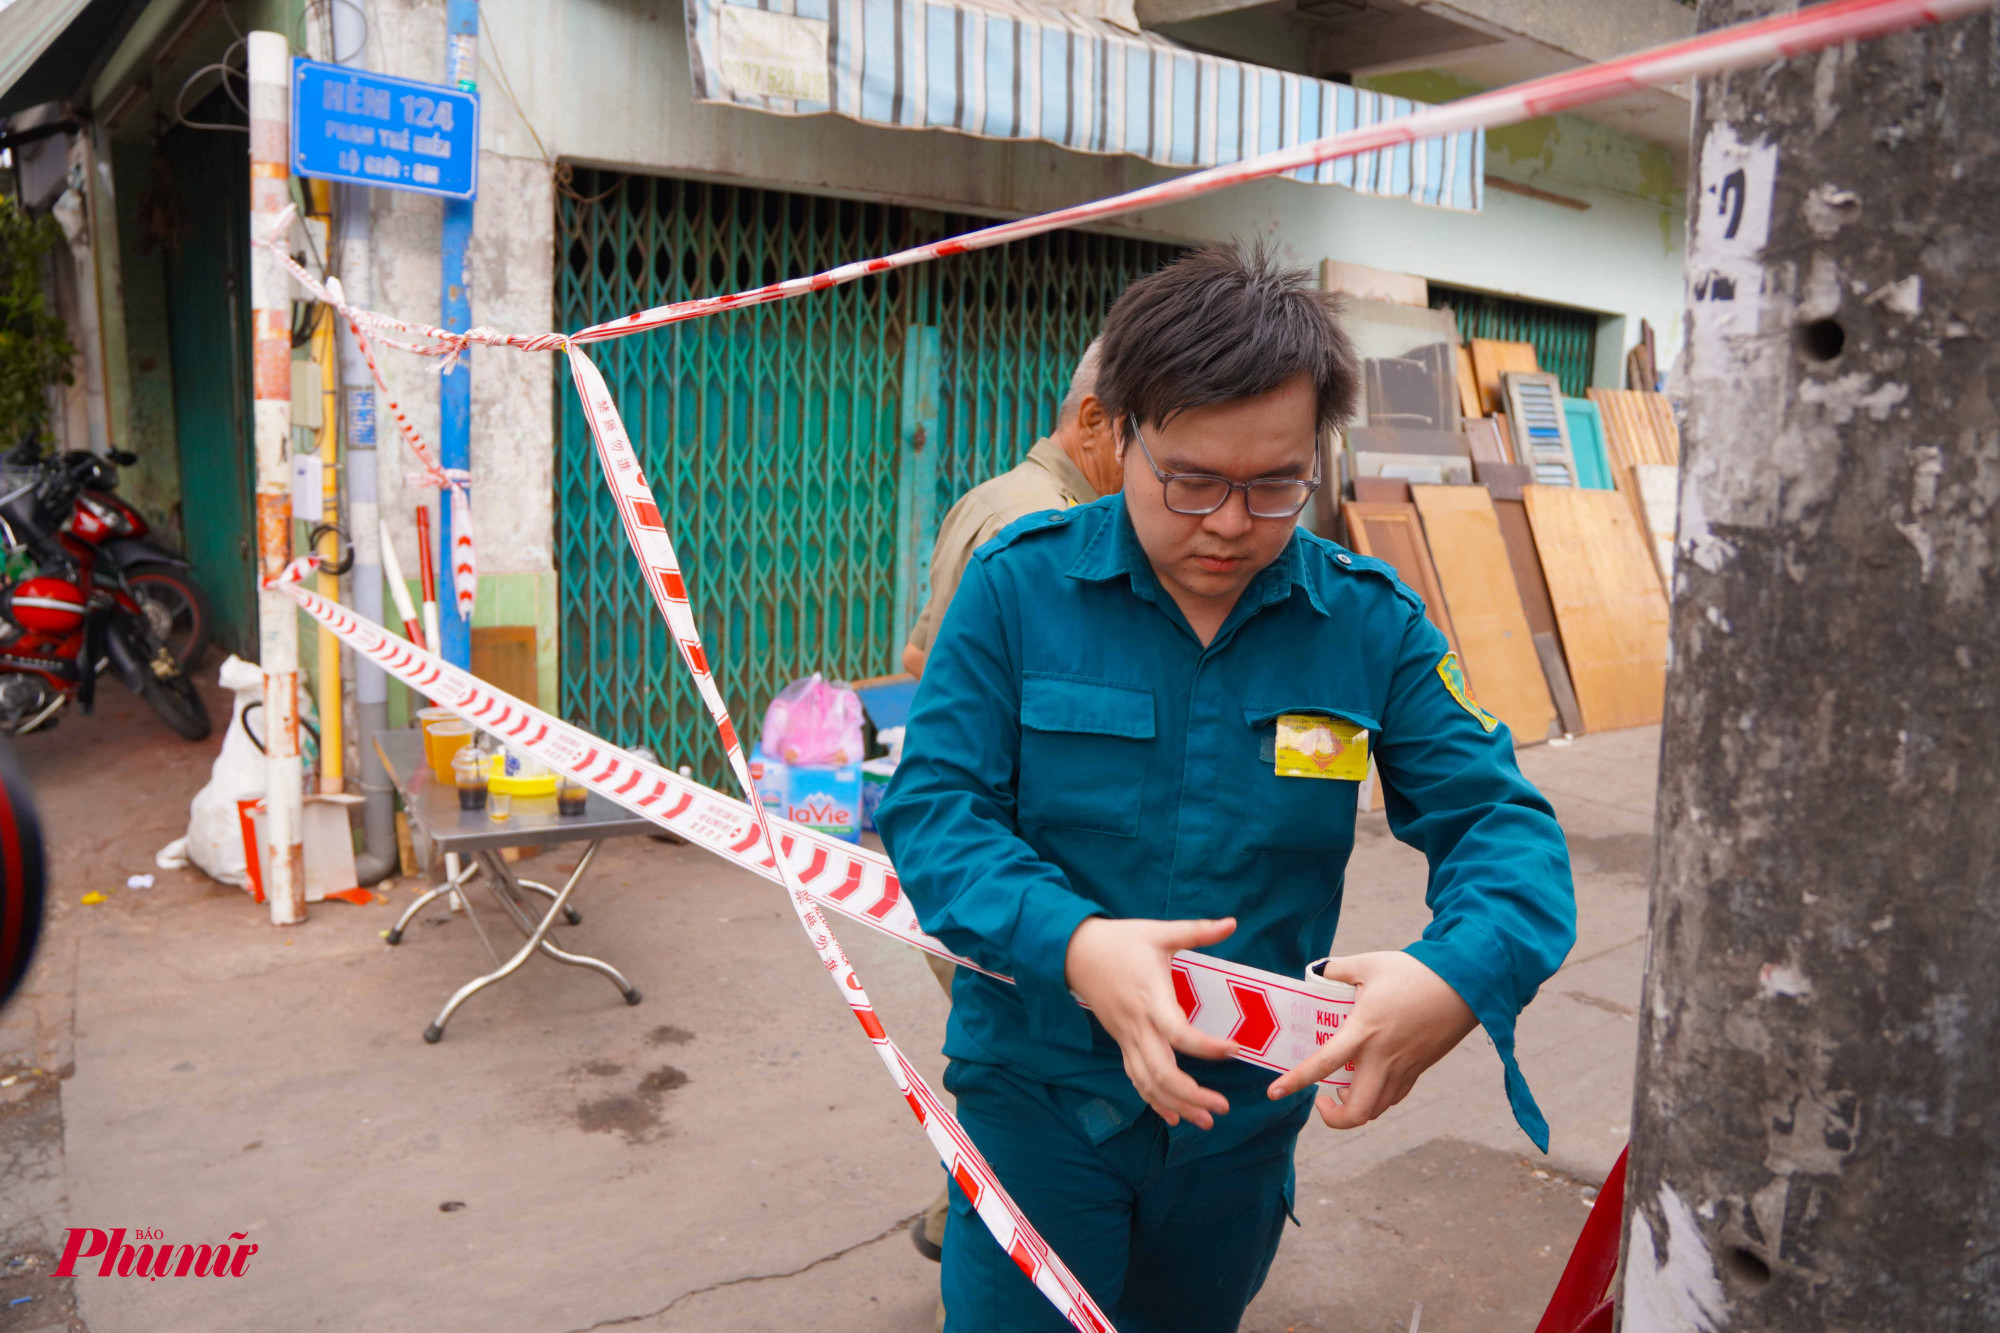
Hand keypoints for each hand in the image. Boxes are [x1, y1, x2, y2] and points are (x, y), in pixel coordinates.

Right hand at [1063, 916, 1239, 1128]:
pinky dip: (1154, 1100)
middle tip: (1223, 1108)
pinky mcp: (1121, 1042)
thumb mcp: (1159, 932)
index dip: (1206, 1047)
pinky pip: (1136, 1079)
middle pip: (1162, 1072)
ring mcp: (1127, 1038)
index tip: (1235, 1050)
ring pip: (1149, 1082)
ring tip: (1207, 1120)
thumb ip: (1197, 931)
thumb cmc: (1121, 941)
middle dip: (1193, 1095)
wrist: (1075, 952)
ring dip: (1177, 1105)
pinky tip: (1174, 1117)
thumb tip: (1232, 922)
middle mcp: (1138, 1025)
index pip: (1178, 1032)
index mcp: (1151, 997)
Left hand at [1266, 951, 1477, 1128]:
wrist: (1465, 983)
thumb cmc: (1415, 971)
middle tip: (1322, 1101)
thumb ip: (1337, 970)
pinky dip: (1378, 1099)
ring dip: (1356, 1109)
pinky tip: (1370, 1081)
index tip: (1274, 1093)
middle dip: (1334, 1119)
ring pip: (1377, 1109)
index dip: (1296, 1081)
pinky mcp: (1420, 1068)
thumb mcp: (1369, 963)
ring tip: (1342, 1091)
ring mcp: (1404, 1067)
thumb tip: (1318, 972)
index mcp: (1364, 1031)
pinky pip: (1394, 1097)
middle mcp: (1382, 1057)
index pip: (1323, 1064)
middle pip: (1357, 1112)